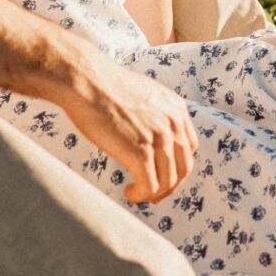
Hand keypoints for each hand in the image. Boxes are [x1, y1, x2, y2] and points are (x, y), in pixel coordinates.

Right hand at [52, 49, 197, 203]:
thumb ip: (152, 112)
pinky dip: (141, 195)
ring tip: (136, 193)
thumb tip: (145, 132)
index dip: (177, 166)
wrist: (86, 80)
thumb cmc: (102, 85)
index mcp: (176, 108)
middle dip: (169, 186)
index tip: (162, 175)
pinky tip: (128, 191)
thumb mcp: (141, 93)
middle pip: (183, 167)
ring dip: (153, 193)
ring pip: (168, 181)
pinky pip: (150, 186)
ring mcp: (159, 138)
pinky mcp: (141, 152)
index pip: (189, 148)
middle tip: (153, 195)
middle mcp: (173, 123)